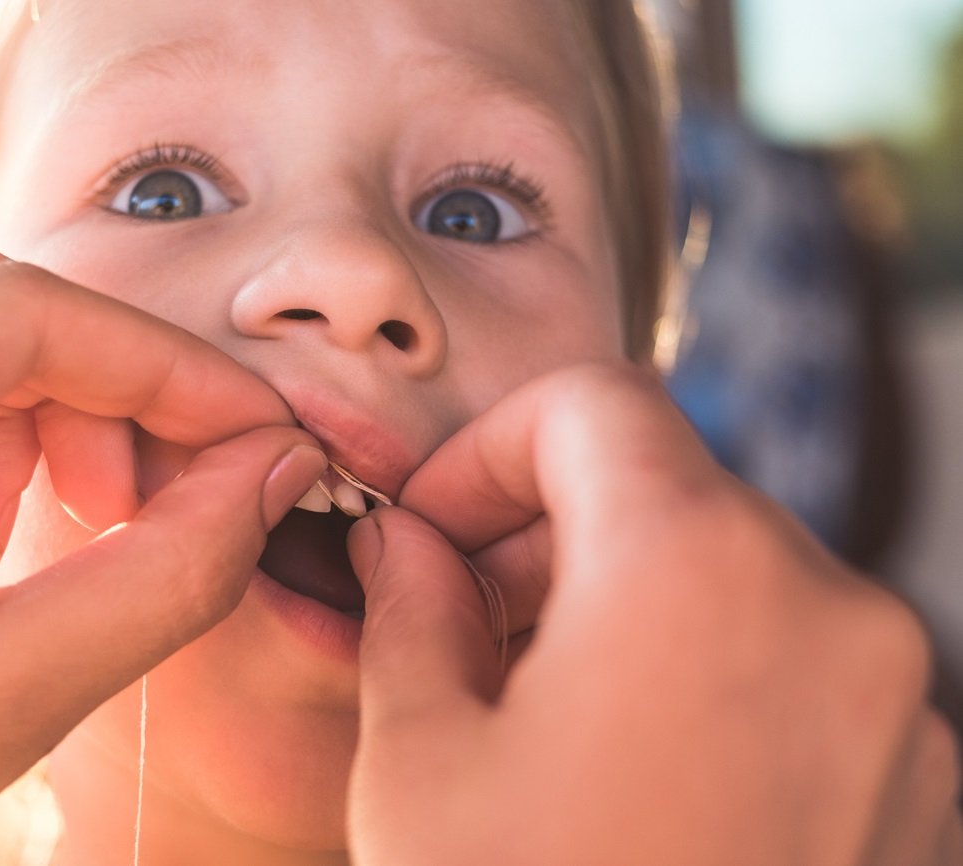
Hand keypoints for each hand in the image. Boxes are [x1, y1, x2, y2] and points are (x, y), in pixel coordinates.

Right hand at [347, 363, 961, 864]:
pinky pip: (804, 664)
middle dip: (552, 527)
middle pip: (670, 485)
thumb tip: (403, 545)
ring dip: (630, 599)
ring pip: (739, 573)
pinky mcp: (923, 786)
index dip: (490, 450)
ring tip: (543, 698)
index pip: (594, 407)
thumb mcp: (422, 761)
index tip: (436, 528)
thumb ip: (410, 610)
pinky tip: (635, 764)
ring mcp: (899, 704)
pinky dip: (711, 669)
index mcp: (693, 568)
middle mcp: (828, 610)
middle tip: (467, 612)